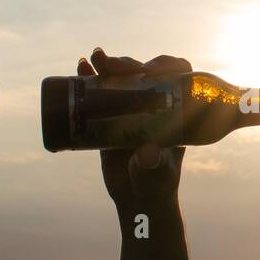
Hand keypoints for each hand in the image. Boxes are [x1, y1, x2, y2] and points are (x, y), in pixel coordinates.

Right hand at [79, 48, 190, 215]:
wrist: (138, 200)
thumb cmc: (156, 186)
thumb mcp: (157, 174)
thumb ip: (154, 165)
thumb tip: (147, 153)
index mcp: (174, 112)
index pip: (178, 76)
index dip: (166, 66)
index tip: (149, 72)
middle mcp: (154, 106)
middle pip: (144, 73)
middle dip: (128, 64)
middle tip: (112, 66)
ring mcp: (132, 110)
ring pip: (122, 79)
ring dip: (109, 64)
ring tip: (94, 58)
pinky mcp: (110, 118)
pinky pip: (101, 92)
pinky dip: (91, 77)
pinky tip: (82, 66)